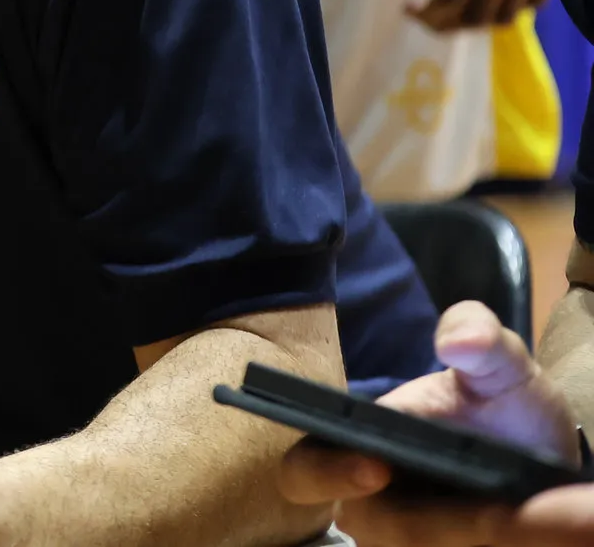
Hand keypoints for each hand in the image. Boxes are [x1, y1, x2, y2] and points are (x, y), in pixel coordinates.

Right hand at [278, 301, 582, 545]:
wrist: (543, 464)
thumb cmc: (502, 408)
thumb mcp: (498, 364)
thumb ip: (479, 335)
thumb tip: (457, 339)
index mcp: (355, 453)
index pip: (306, 472)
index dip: (330, 474)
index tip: (375, 467)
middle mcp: (376, 512)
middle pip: (389, 532)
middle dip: (449, 526)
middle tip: (505, 518)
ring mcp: (414, 543)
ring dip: (490, 539)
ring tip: (552, 518)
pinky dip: (521, 543)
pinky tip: (554, 529)